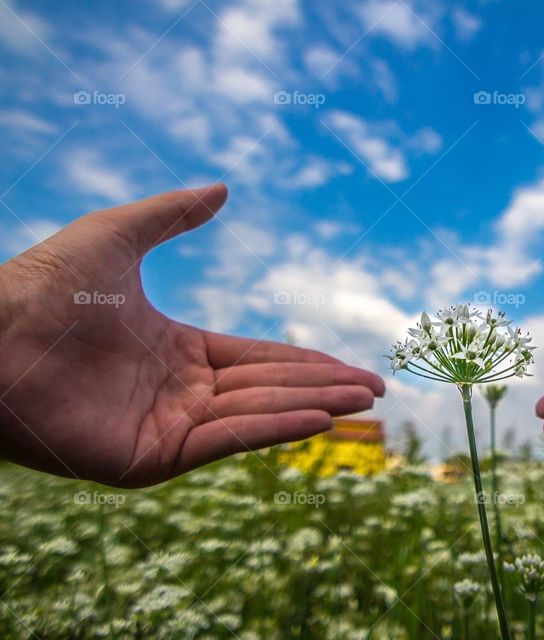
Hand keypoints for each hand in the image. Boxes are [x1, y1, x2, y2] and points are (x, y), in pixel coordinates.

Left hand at [0, 185, 384, 486]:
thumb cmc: (40, 284)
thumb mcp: (117, 234)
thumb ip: (172, 216)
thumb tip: (223, 188)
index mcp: (177, 350)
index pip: (260, 359)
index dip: (309, 363)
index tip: (355, 369)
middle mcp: (178, 394)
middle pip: (268, 389)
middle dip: (324, 390)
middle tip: (376, 392)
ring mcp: (165, 430)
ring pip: (255, 416)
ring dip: (311, 409)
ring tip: (362, 403)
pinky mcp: (149, 460)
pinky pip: (224, 441)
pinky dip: (273, 429)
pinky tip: (318, 417)